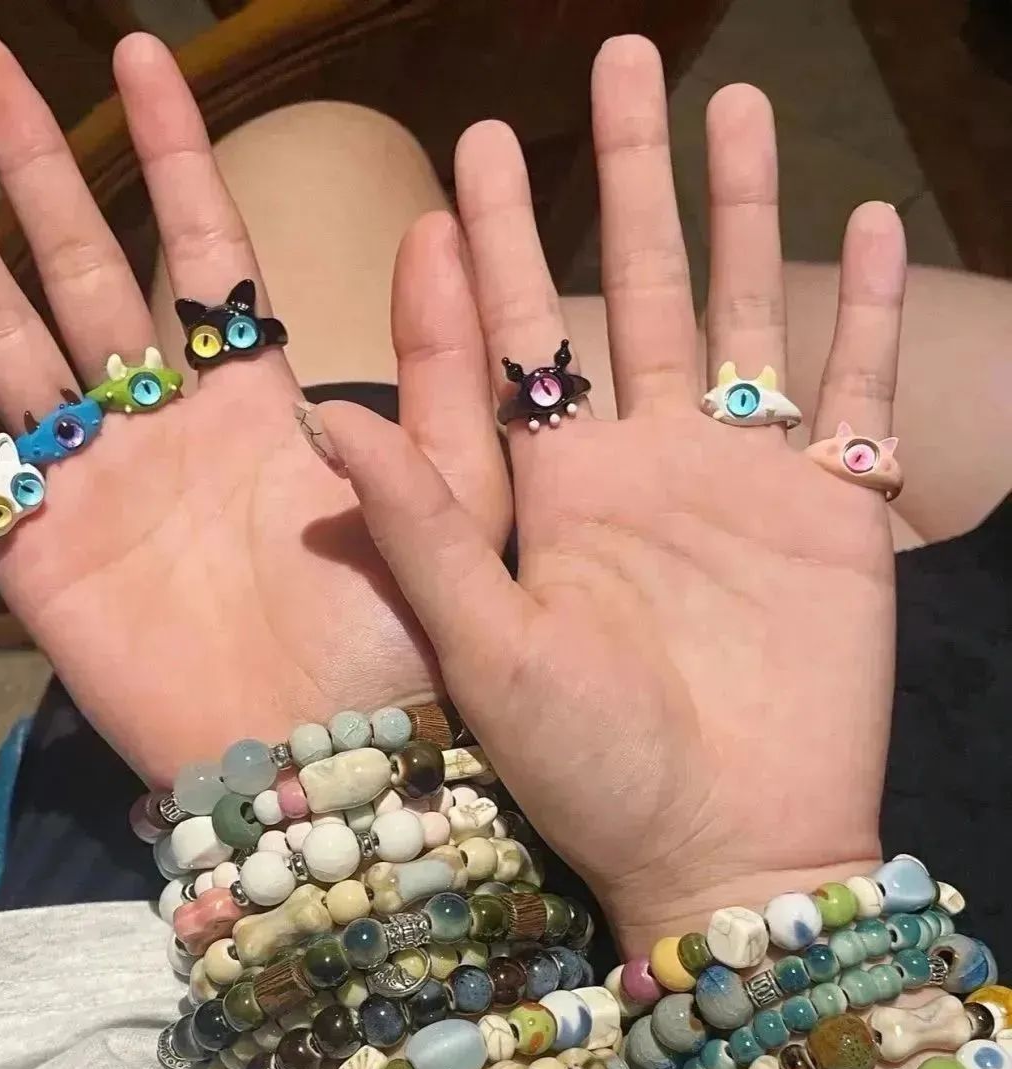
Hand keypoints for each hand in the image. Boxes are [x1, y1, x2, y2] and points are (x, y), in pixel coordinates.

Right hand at [0, 34, 506, 784]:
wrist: (327, 772)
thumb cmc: (401, 655)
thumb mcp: (454, 503)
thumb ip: (441, 375)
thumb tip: (436, 226)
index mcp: (260, 409)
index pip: (205, 253)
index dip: (173, 157)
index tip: (142, 57)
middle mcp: (165, 431)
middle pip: (82, 269)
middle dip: (34, 165)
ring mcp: (92, 488)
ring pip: (5, 335)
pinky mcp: (36, 556)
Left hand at [324, 36, 906, 949]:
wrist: (723, 852)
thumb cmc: (592, 776)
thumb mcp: (488, 651)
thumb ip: (421, 529)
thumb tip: (328, 412)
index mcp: (553, 495)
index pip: (515, 337)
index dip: (492, 242)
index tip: (469, 145)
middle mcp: (642, 469)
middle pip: (630, 291)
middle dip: (625, 180)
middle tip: (622, 62)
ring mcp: (742, 484)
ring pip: (743, 314)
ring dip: (744, 214)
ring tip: (745, 110)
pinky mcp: (835, 514)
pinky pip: (854, 390)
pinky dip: (868, 313)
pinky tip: (877, 230)